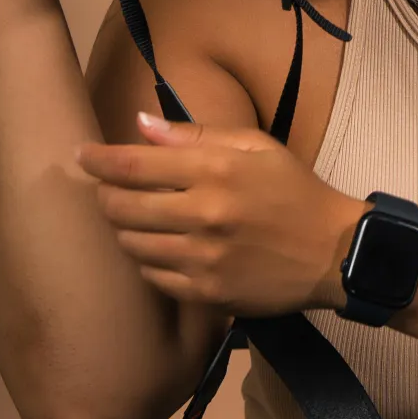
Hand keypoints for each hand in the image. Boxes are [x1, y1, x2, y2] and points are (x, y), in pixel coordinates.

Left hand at [75, 113, 365, 316]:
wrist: (335, 252)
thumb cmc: (295, 191)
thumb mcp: (257, 147)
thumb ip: (196, 135)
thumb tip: (139, 124)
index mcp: (216, 171)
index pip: (134, 165)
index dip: (98, 159)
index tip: (82, 155)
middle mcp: (205, 215)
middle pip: (121, 207)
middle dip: (107, 196)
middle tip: (111, 190)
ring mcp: (204, 259)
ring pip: (132, 244)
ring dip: (125, 230)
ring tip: (137, 220)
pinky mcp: (207, 294)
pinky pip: (153, 277)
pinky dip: (148, 261)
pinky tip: (162, 249)